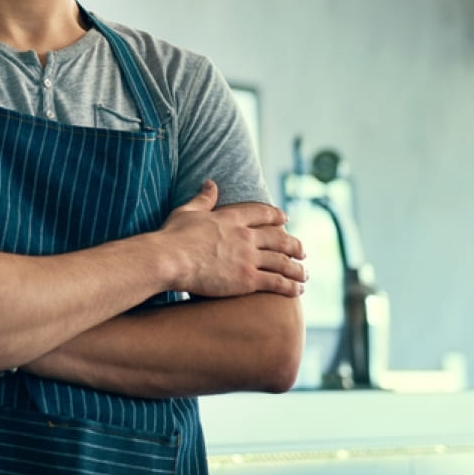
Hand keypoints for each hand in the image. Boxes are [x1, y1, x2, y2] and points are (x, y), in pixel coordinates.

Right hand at [158, 181, 306, 297]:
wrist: (169, 259)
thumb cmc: (172, 236)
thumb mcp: (187, 211)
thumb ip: (203, 198)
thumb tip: (210, 183)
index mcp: (231, 218)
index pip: (261, 214)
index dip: (276, 216)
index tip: (285, 219)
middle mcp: (245, 237)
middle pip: (279, 239)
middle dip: (294, 246)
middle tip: (302, 251)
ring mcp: (248, 258)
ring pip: (282, 262)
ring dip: (297, 269)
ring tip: (305, 274)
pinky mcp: (247, 280)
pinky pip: (276, 282)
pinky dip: (290, 286)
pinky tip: (298, 291)